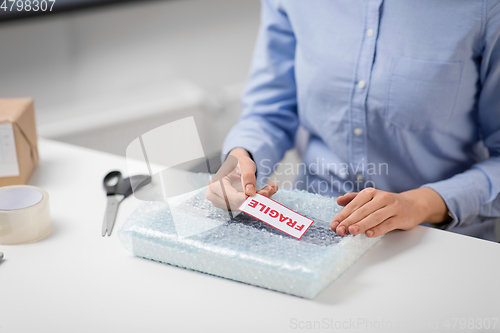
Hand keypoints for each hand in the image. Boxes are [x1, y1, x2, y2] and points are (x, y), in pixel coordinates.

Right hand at [205, 148, 277, 210]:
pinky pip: (243, 207)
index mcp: (215, 184)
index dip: (248, 198)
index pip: (232, 197)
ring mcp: (220, 203)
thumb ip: (248, 176)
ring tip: (269, 189)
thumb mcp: (245, 164)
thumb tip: (250, 192)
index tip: (264, 193)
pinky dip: (255, 201)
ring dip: (258, 200)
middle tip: (271, 189)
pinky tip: (264, 192)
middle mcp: (214, 196)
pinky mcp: (228, 206)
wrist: (235, 165)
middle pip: (237, 203)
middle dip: (256, 198)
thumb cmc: (238, 162)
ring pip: (242, 207)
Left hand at [331, 187, 449, 236]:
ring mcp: (392, 207)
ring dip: (362, 224)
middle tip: (340, 230)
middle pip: (363, 211)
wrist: (413, 204)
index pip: (354, 204)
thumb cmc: (387, 203)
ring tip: (351, 231)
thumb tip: (338, 201)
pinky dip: (378, 229)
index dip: (343, 215)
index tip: (334, 225)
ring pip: (374, 217)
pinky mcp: (401, 217)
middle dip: (349, 221)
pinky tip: (369, 234)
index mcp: (371, 192)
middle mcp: (381, 198)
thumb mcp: (370, 198)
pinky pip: (388, 224)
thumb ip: (354, 199)